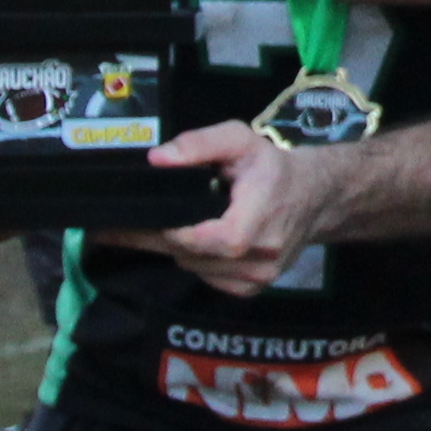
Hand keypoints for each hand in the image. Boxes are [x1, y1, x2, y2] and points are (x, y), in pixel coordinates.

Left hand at [88, 120, 338, 293]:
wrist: (316, 197)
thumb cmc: (273, 167)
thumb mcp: (240, 140)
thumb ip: (199, 144)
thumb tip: (157, 160)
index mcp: (255, 224)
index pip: (198, 240)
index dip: (166, 229)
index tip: (131, 217)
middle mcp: (258, 260)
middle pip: (188, 255)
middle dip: (153, 238)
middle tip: (115, 226)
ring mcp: (256, 280)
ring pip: (193, 268)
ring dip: (174, 248)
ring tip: (159, 224)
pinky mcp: (251, 290)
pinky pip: (207, 278)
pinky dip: (194, 260)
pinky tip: (194, 239)